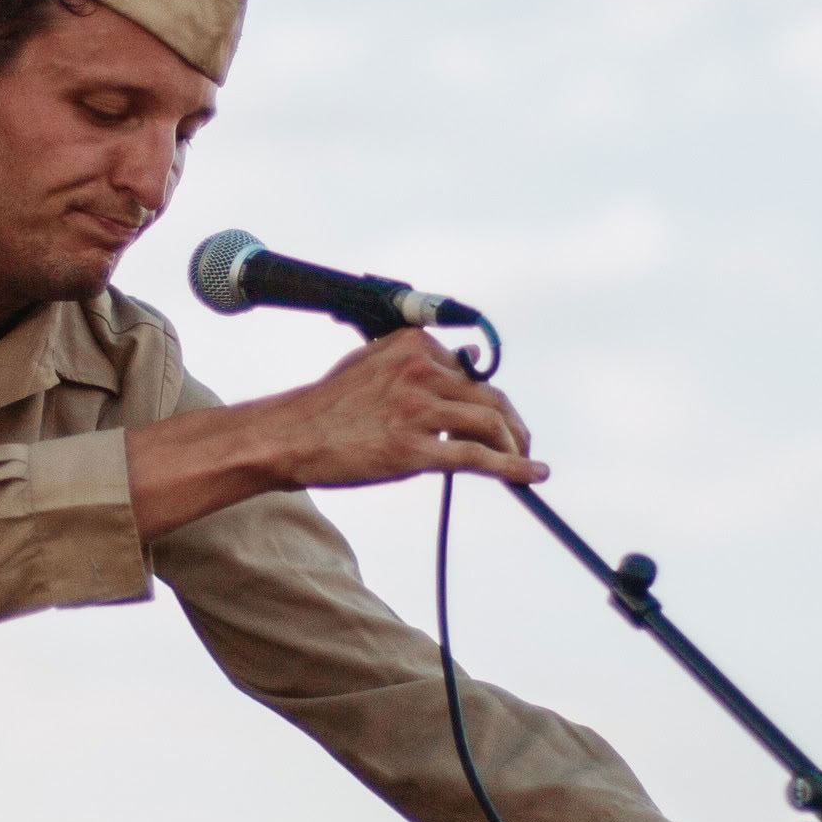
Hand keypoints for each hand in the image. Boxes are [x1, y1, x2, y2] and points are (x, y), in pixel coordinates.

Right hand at [124, 329, 544, 541]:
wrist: (290, 436)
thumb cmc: (328, 406)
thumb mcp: (371, 362)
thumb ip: (413, 361)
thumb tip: (463, 365)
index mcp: (412, 345)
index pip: (470, 374)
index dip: (488, 402)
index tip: (498, 421)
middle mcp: (420, 370)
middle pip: (491, 397)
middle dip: (513, 425)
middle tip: (522, 444)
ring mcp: (418, 409)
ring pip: (491, 424)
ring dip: (515, 446)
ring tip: (523, 462)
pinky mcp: (414, 449)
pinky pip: (478, 457)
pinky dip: (513, 468)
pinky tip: (531, 476)